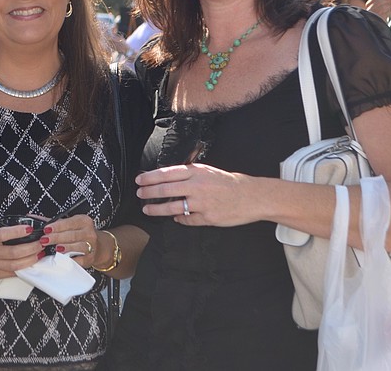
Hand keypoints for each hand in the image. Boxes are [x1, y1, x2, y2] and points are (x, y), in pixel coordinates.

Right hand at [0, 226, 41, 279]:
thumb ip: (2, 233)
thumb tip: (24, 231)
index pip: (4, 234)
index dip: (19, 231)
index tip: (30, 229)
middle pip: (15, 252)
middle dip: (32, 248)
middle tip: (42, 243)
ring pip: (16, 265)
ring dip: (31, 259)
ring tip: (40, 254)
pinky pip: (12, 273)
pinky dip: (23, 268)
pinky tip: (31, 263)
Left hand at [39, 214, 102, 268]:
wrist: (98, 246)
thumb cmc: (79, 234)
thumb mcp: (70, 225)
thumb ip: (53, 222)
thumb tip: (33, 218)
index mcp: (83, 221)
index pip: (70, 222)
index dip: (57, 226)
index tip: (46, 229)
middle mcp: (89, 232)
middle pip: (72, 235)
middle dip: (57, 237)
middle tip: (44, 240)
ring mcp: (91, 246)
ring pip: (78, 247)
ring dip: (66, 248)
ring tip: (55, 249)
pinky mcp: (90, 258)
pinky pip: (80, 260)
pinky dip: (72, 260)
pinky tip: (64, 259)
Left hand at [136, 164, 256, 225]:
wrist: (251, 196)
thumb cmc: (228, 183)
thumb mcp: (207, 171)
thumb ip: (188, 174)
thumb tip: (167, 177)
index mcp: (196, 172)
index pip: (166, 174)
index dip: (150, 177)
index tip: (140, 180)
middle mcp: (197, 187)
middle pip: (165, 190)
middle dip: (149, 193)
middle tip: (140, 194)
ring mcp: (201, 204)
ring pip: (172, 208)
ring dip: (157, 209)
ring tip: (147, 209)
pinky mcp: (207, 218)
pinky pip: (187, 219)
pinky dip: (179, 219)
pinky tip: (175, 218)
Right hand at [365, 0, 390, 20]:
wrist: (373, 25)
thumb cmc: (375, 15)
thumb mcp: (374, 6)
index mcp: (368, 6)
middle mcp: (370, 10)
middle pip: (380, 2)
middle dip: (388, 0)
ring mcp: (374, 15)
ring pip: (384, 7)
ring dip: (390, 6)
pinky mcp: (380, 19)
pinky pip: (387, 13)